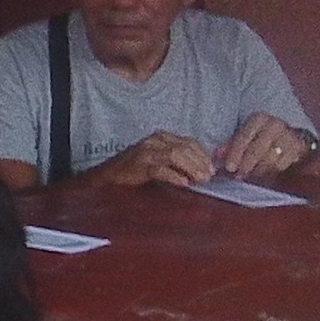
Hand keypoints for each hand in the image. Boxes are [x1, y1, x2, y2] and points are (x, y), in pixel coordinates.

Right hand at [102, 131, 216, 187]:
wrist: (107, 176)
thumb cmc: (135, 170)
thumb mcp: (158, 159)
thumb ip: (177, 160)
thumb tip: (203, 170)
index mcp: (161, 137)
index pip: (189, 142)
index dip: (203, 155)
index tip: (212, 169)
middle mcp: (154, 141)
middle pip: (184, 148)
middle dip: (199, 163)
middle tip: (208, 177)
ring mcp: (145, 152)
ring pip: (175, 155)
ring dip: (191, 168)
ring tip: (200, 180)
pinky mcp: (138, 166)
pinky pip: (160, 169)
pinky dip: (174, 176)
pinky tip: (184, 183)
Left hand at [217, 113, 312, 179]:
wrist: (291, 135)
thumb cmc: (262, 137)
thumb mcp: (245, 136)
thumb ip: (231, 146)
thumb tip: (217, 155)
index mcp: (258, 119)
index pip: (244, 137)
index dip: (235, 154)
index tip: (229, 167)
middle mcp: (275, 125)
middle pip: (258, 150)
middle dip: (246, 165)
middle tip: (238, 176)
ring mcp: (289, 136)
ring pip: (271, 159)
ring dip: (258, 172)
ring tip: (250, 178)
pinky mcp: (299, 149)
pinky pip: (284, 166)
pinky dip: (272, 174)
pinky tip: (264, 178)